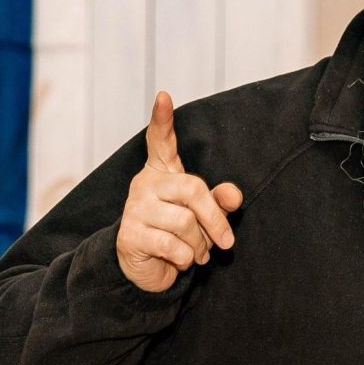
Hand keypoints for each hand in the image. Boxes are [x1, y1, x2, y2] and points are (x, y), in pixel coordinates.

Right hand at [116, 91, 244, 294]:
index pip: (160, 141)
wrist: (147, 268)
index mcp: (162, 173)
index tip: (164, 96)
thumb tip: (234, 196)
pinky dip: (185, 258)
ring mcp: (134, 208)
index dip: (162, 120)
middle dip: (216, 220)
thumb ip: (219, 202)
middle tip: (226, 242)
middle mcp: (145, 185)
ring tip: (196, 252)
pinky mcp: (129, 235)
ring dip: (199, 245)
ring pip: (184, 222)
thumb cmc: (178, 234)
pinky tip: (180, 260)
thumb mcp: (203, 216)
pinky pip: (171, 245)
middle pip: (193, 189)